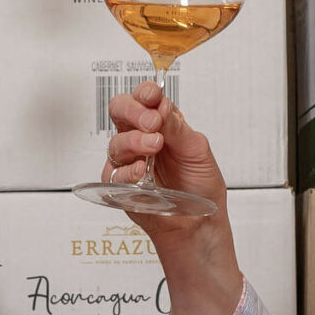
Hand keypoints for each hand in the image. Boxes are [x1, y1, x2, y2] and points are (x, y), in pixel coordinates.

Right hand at [103, 80, 230, 237]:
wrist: (200, 222)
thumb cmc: (200, 185)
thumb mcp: (197, 150)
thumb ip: (178, 128)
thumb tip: (162, 105)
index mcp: (161, 124)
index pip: (144, 99)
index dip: (145, 93)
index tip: (152, 94)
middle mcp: (141, 138)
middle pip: (120, 112)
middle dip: (133, 111)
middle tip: (152, 122)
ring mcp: (129, 161)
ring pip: (116, 141)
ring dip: (135, 140)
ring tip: (154, 146)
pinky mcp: (120, 185)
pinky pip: (114, 173)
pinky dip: (128, 170)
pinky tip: (142, 171)